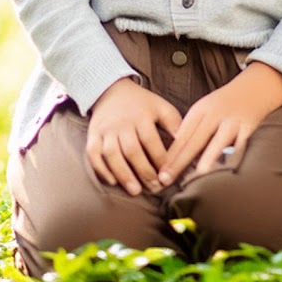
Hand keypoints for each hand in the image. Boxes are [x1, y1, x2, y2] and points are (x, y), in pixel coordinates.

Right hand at [86, 77, 182, 194]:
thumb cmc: (142, 104)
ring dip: (124, 174)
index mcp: (142, 115)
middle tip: (155, 189)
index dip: (160, 159)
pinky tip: (113, 182)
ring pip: (112, 155)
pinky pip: (94, 155)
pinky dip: (102, 170)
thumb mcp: (161, 107)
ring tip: (136, 191)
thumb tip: (189, 146)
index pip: (151, 140)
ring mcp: (106, 130)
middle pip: (132, 150)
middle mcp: (122, 122)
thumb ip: (174, 125)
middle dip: (144, 172)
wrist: (112, 91)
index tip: (169, 175)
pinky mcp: (93, 136)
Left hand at [157, 63, 281, 184]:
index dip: (171, 154)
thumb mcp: (205, 109)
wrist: (256, 87)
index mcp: (201, 109)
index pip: (182, 134)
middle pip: (195, 140)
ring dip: (207, 158)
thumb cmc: (225, 103)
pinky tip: (228, 169)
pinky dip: (234, 156)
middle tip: (166, 179)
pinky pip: (241, 144)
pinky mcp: (249, 127)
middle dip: (180, 161)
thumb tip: (175, 159)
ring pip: (218, 141)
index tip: (160, 172)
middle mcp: (215, 114)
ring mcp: (232, 120)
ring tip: (197, 174)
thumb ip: (192, 130)